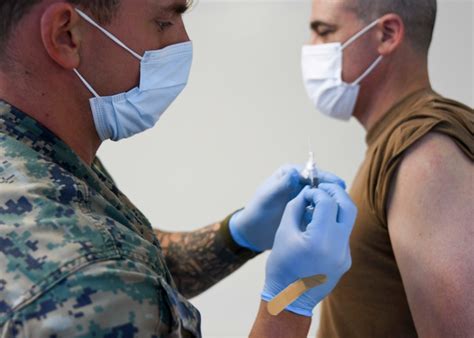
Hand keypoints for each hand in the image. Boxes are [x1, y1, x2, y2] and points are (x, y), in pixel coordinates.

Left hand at [229, 165, 345, 251]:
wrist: (253, 231)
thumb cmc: (257, 211)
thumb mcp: (268, 197)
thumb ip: (280, 185)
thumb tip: (294, 173)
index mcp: (290, 174)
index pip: (312, 172)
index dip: (327, 179)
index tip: (338, 185)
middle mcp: (299, 183)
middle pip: (321, 184)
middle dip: (333, 191)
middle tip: (344, 199)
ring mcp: (304, 198)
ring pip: (323, 198)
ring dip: (332, 204)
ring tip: (342, 211)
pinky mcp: (306, 211)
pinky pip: (320, 210)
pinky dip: (327, 214)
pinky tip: (334, 221)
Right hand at [262, 183, 356, 316]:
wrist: (289, 299)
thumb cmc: (281, 266)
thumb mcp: (283, 232)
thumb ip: (296, 207)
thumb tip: (307, 193)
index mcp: (320, 240)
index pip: (327, 202)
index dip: (317, 192)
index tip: (307, 192)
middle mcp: (338, 247)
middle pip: (348, 207)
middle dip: (335, 192)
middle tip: (321, 188)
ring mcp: (345, 255)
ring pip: (348, 221)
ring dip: (336, 207)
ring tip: (319, 204)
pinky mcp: (345, 261)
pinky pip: (343, 235)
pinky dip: (333, 223)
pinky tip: (318, 224)